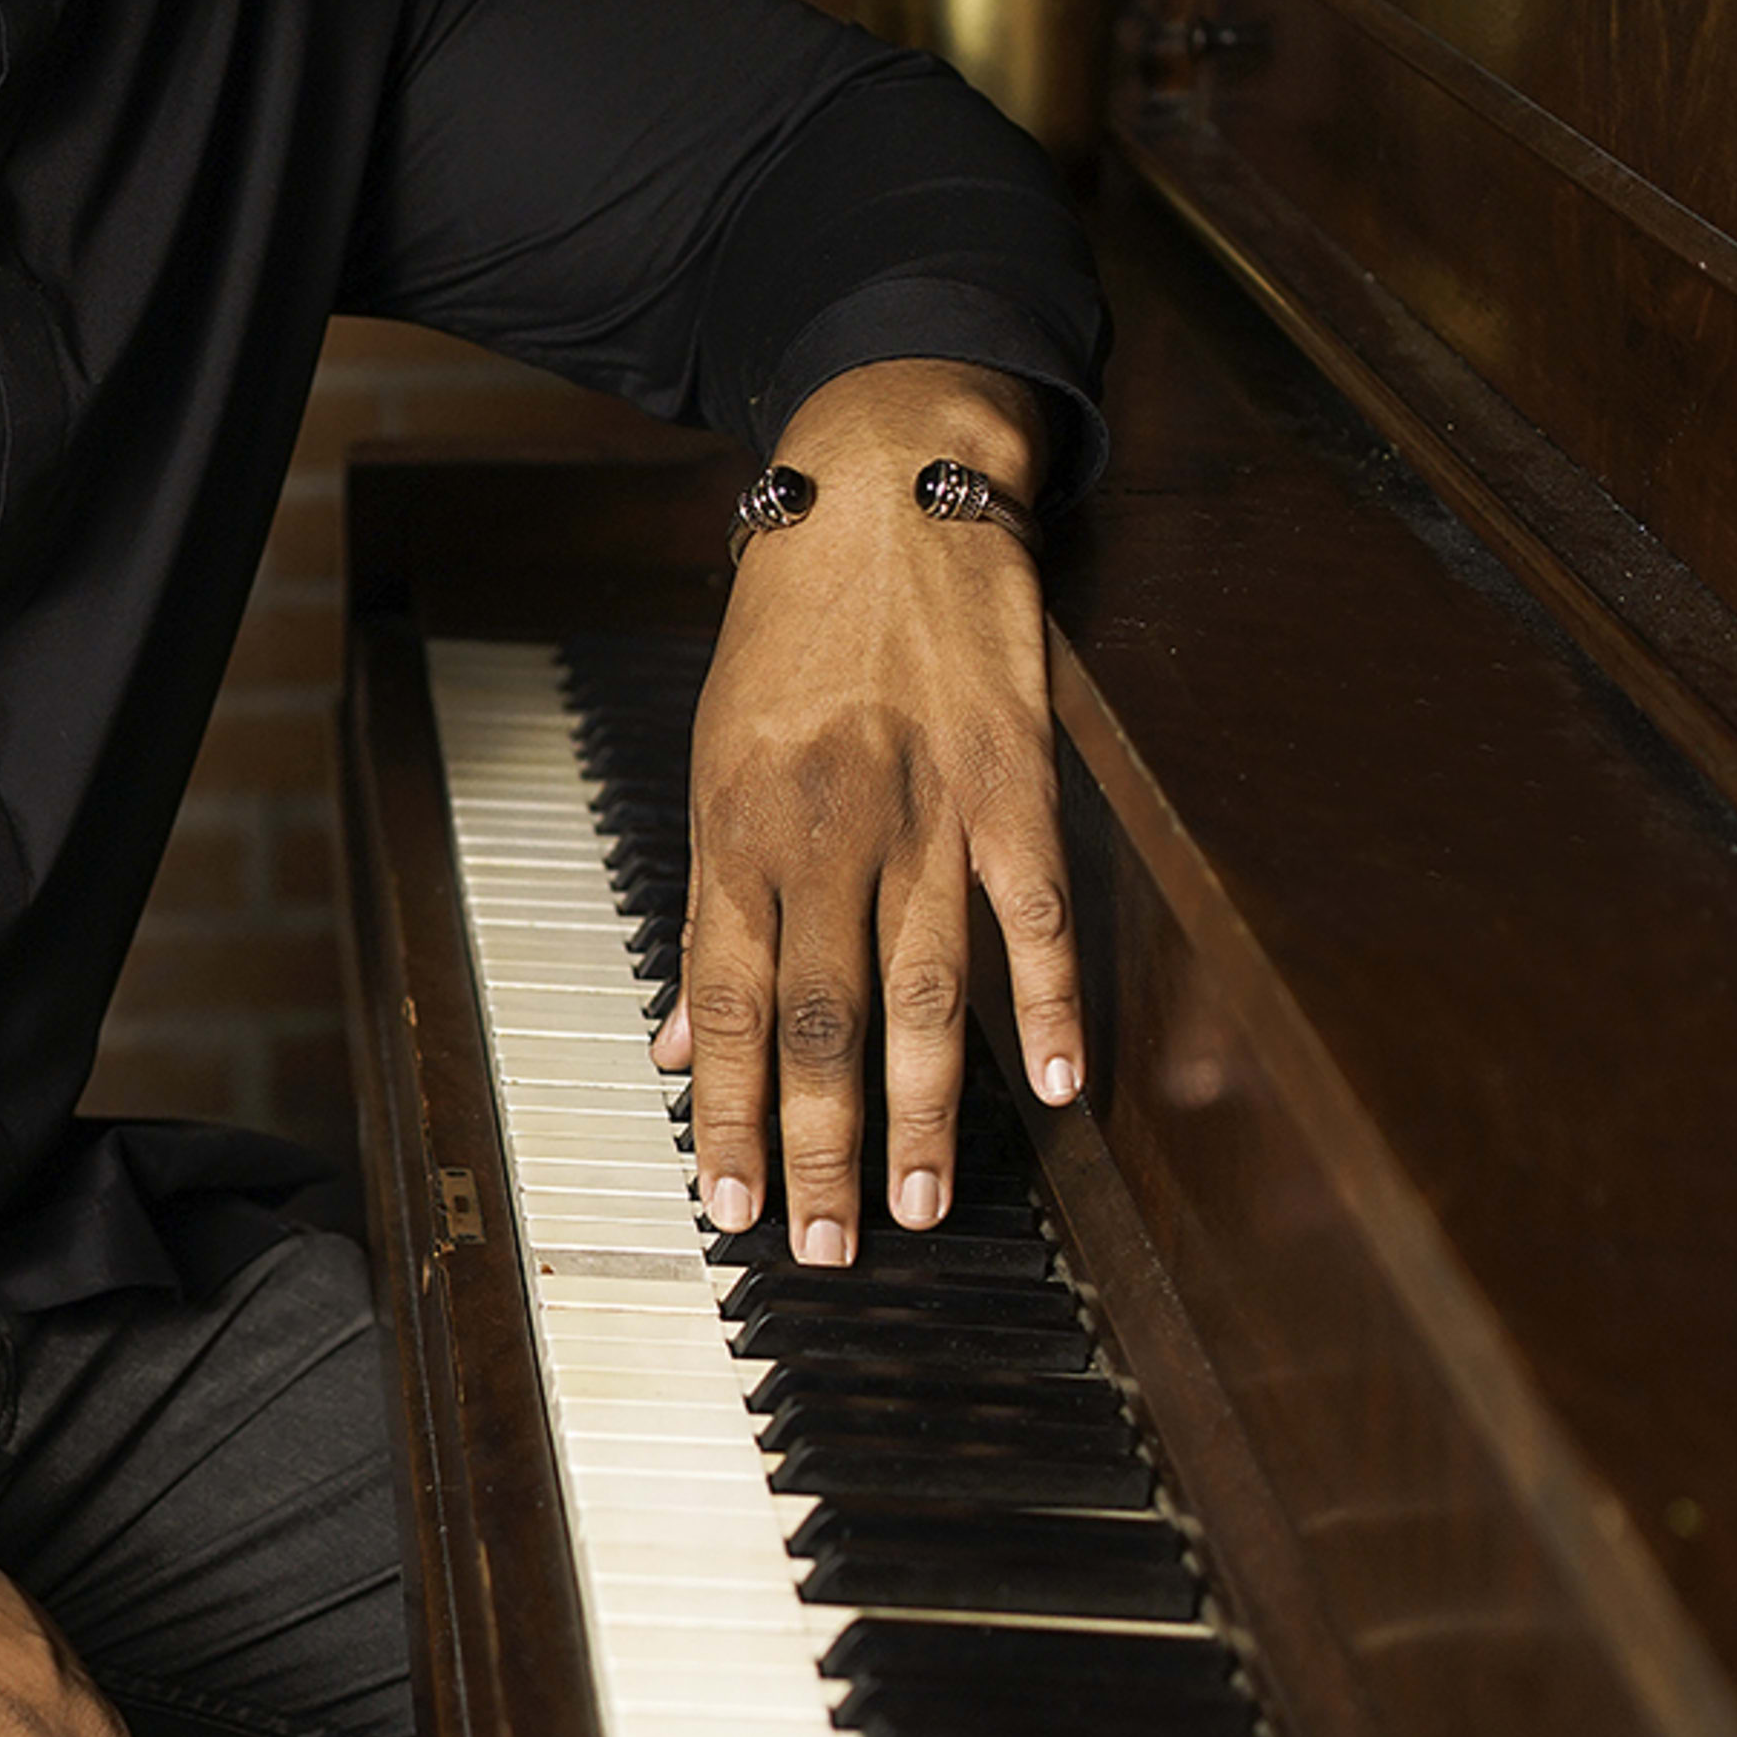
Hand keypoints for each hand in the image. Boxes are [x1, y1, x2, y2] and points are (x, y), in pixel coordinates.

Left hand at [652, 358, 1085, 1262]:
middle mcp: (824, 829)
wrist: (884, 487)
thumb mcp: (715, 757)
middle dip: (817, 1145)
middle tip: (823, 1249)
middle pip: (821, 1017)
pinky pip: (1031, 906)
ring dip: (920, 1109)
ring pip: (921, 986)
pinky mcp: (1011, 775)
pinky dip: (1045, 998)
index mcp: (737, 829)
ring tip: (918, 1208)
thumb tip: (681, 1042)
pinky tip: (1055, 1085)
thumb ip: (710, 909)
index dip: (729, 1114)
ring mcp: (923, 805)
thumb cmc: (792, 631)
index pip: (728, 1004)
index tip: (729, 1206)